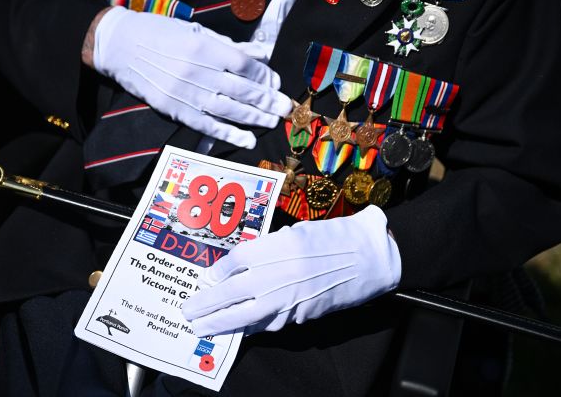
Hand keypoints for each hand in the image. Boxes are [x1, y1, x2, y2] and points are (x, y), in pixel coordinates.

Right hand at [90, 6, 290, 148]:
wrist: (120, 47)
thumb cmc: (160, 34)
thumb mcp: (196, 31)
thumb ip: (230, 45)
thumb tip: (262, 53)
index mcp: (204, 47)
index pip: (245, 66)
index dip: (264, 77)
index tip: (275, 84)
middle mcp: (197, 71)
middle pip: (242, 90)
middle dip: (267, 101)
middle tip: (285, 108)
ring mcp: (186, 93)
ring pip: (229, 109)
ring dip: (254, 118)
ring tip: (271, 122)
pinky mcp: (175, 109)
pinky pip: (207, 125)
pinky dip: (229, 134)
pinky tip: (247, 139)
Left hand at [182, 205, 400, 336]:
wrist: (372, 256)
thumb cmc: (336, 237)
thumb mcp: (298, 232)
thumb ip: (268, 247)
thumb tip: (241, 265)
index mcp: (279, 246)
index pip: (236, 261)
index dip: (217, 271)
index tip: (206, 278)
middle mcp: (282, 273)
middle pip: (233, 293)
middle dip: (207, 305)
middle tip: (188, 312)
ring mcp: (293, 297)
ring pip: (250, 316)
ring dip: (224, 323)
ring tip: (205, 327)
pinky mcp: (304, 313)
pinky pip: (273, 323)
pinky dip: (254, 327)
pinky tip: (241, 328)